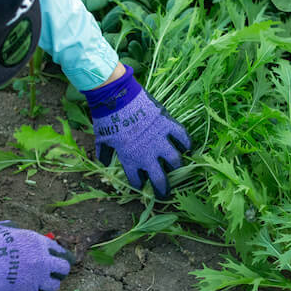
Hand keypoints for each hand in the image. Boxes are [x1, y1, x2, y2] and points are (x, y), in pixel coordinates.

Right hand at [0, 222, 72, 290]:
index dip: (60, 256)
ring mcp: (36, 278)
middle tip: (50, 273)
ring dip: (46, 286)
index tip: (56, 260)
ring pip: (54, 286)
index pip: (62, 251)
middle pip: (64, 269)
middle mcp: (42, 260)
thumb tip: (14, 228)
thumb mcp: (2, 228)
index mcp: (38, 242)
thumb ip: (14, 229)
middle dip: (58, 271)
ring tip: (36, 284)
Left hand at [81, 65, 190, 197]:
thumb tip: (103, 162)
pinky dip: (187, 143)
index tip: (142, 186)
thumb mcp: (102, 139)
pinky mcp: (167, 124)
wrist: (116, 96)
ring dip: (177, 167)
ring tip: (178, 170)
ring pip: (175, 160)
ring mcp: (159, 139)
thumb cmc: (107, 118)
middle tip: (165, 193)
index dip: (140, 185)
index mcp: (129, 159)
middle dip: (164, 189)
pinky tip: (188, 148)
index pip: (137, 180)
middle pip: (160, 178)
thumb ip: (104, 152)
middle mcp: (147, 154)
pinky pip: (182, 137)